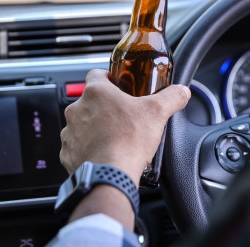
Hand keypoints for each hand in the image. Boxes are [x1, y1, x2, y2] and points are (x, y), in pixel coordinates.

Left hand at [59, 69, 190, 184]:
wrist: (110, 175)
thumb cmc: (128, 142)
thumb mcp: (157, 113)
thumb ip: (171, 97)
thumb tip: (181, 92)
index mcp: (96, 93)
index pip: (96, 74)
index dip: (108, 78)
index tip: (119, 85)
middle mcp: (78, 109)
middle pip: (91, 101)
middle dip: (106, 107)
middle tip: (124, 116)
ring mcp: (69, 132)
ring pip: (82, 124)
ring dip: (95, 128)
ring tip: (115, 137)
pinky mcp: (68, 153)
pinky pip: (77, 146)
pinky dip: (88, 148)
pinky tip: (104, 153)